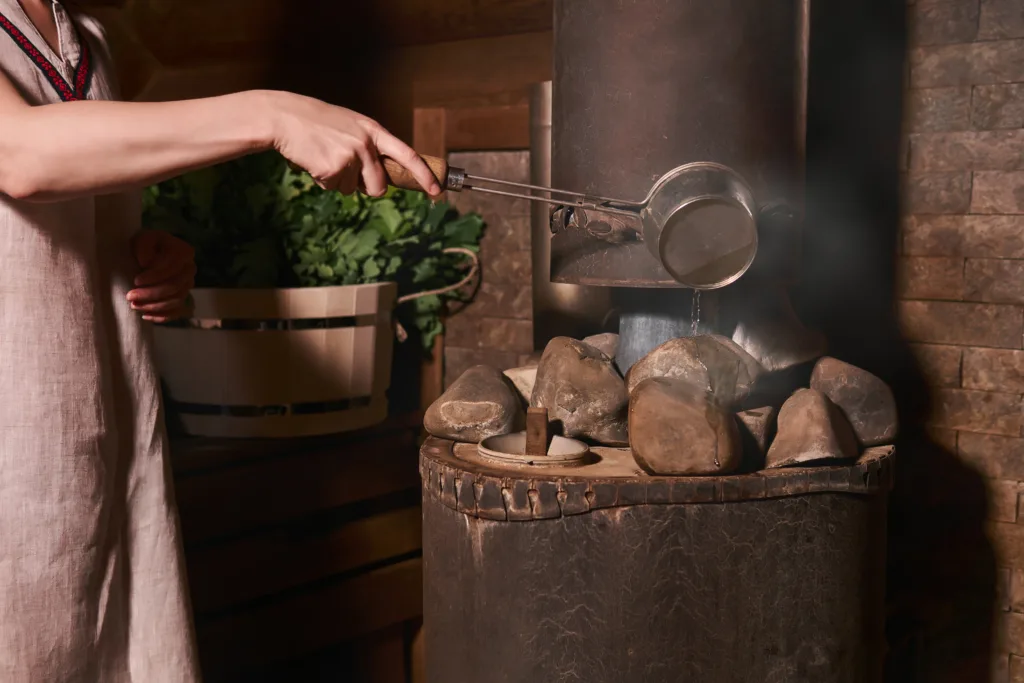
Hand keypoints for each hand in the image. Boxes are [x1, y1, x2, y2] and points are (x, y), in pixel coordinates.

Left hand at [127, 230, 195, 323]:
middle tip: (130, 296)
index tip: (135, 281)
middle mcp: (190, 269)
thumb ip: (144, 247)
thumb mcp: (143, 238)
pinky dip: (162, 316)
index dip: (154, 277)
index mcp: (184, 252)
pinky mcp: (183, 297)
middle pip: (174, 287)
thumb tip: (146, 264)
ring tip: (134, 305)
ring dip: (154, 306)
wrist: (152, 252)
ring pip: (175, 301)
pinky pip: (177, 312)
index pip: (172, 268)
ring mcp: (188, 285)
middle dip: (151, 294)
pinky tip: (146, 316)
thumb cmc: (147, 244)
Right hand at [268, 92, 441, 197]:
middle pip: (379, 186)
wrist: (284, 117)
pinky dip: (322, 180)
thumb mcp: (350, 126)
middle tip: (345, 170)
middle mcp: (366, 143)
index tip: (437, 192)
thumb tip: (380, 179)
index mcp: (374, 130)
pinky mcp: (333, 169)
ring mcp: (350, 156)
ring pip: (353, 190)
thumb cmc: (316, 123)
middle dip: (365, 187)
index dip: (424, 175)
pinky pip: (333, 189)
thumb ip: (369, 147)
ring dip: (338, 181)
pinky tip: (313, 160)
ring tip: (324, 157)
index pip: (408, 155)